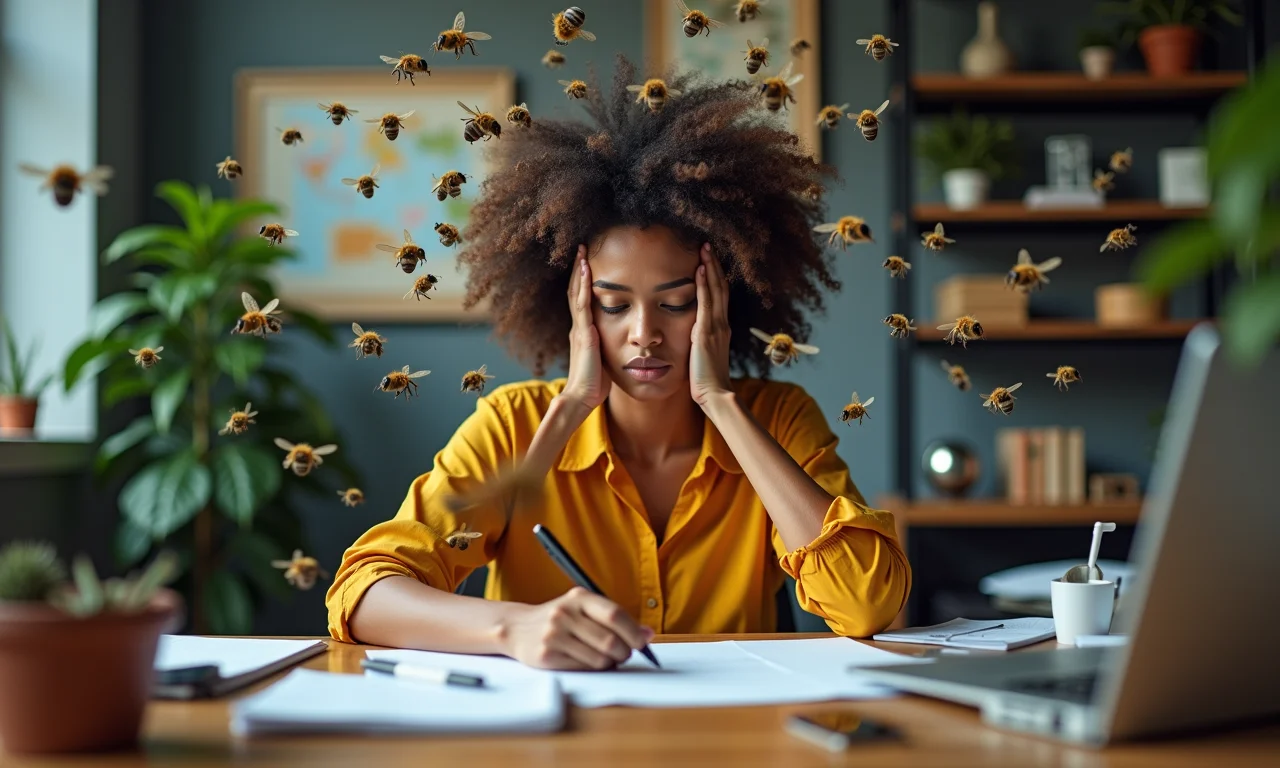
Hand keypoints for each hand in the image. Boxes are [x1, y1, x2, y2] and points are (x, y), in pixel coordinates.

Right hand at [500, 587, 654, 669]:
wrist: (517, 628)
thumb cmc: (560, 619)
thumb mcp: (583, 609)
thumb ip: (615, 618)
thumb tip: (647, 634)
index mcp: (579, 597)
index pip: (615, 615)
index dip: (633, 631)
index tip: (642, 642)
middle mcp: (565, 613)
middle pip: (610, 640)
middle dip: (625, 652)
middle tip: (624, 655)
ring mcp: (554, 634)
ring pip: (600, 658)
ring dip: (610, 663)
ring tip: (606, 658)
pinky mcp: (547, 655)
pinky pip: (584, 668)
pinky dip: (593, 669)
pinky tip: (587, 661)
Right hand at [559, 246, 610, 412]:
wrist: (583, 397)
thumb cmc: (595, 382)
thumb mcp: (602, 359)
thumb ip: (606, 347)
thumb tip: (619, 342)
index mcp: (584, 331)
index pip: (582, 300)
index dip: (584, 282)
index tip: (588, 263)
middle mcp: (579, 326)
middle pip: (576, 291)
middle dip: (579, 270)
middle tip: (583, 249)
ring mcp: (580, 328)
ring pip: (576, 293)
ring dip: (579, 271)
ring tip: (582, 252)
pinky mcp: (584, 333)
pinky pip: (582, 304)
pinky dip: (583, 285)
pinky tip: (587, 270)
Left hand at [690, 243, 732, 408]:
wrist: (714, 394)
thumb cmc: (705, 381)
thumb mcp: (703, 356)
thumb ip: (700, 343)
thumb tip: (692, 336)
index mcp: (721, 329)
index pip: (719, 296)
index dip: (715, 277)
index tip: (708, 260)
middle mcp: (722, 324)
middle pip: (720, 287)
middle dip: (714, 265)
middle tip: (707, 245)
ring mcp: (716, 326)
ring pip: (715, 289)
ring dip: (709, 267)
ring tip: (704, 249)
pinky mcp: (707, 331)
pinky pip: (706, 301)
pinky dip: (703, 283)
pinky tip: (699, 269)